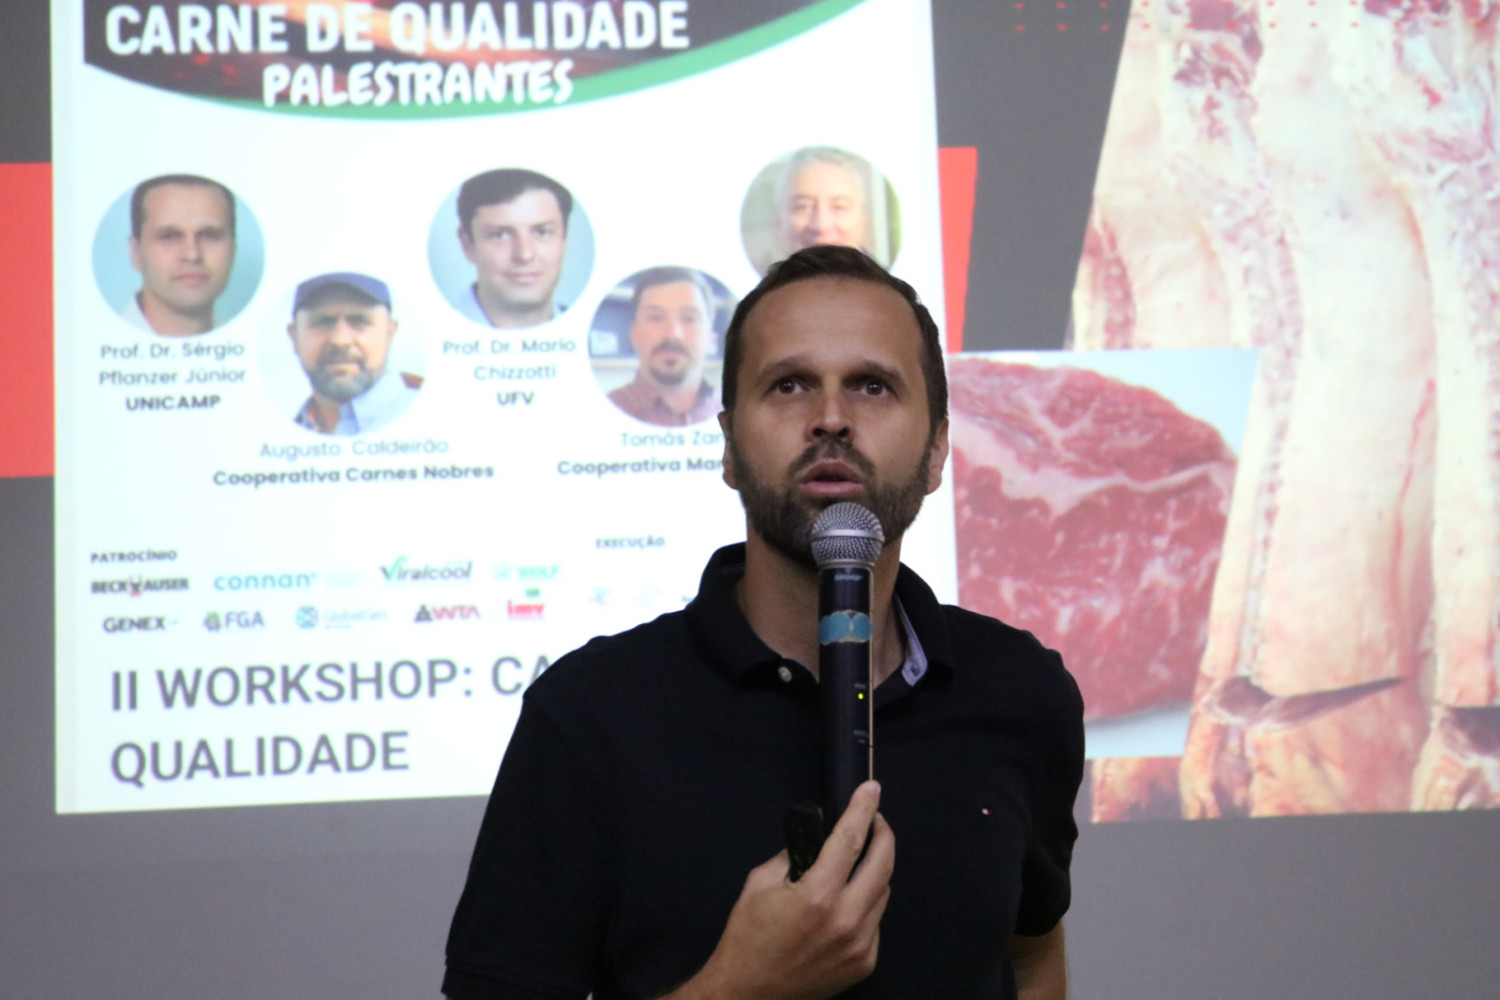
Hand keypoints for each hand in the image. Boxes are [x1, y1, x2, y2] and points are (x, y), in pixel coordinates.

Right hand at [667, 780, 894, 999]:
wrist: (750, 993)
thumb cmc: (748, 937)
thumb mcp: (759, 885)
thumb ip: (792, 857)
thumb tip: (816, 840)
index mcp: (817, 896)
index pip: (850, 840)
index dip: (863, 809)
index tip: (872, 789)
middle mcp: (847, 920)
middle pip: (883, 863)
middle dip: (883, 833)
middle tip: (875, 819)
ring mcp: (861, 945)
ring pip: (883, 892)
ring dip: (874, 870)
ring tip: (856, 861)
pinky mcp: (865, 962)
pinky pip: (876, 920)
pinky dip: (866, 903)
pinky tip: (847, 902)